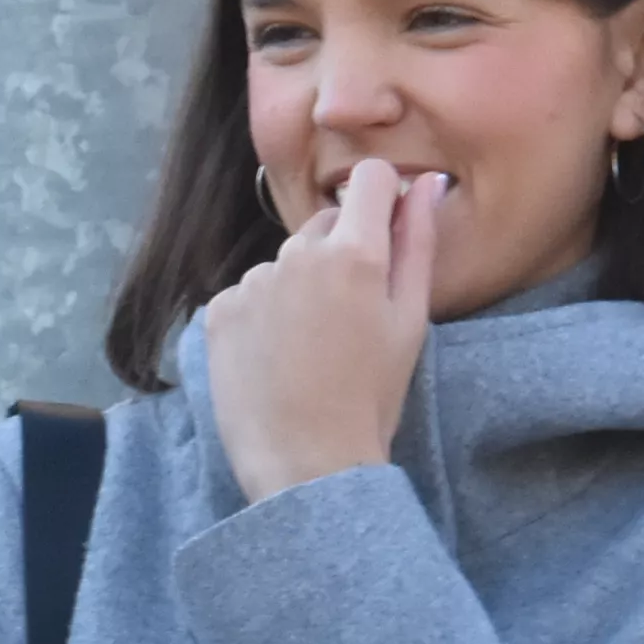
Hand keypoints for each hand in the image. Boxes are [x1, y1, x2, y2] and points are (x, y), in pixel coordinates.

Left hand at [202, 156, 445, 501]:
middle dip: (340, 254)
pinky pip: (247, 295)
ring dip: (298, 288)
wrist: (306, 464)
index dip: (380, 198)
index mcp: (355, 253)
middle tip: (349, 319)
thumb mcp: (410, 321)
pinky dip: (261, 316)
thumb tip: (425, 182)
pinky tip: (275, 359)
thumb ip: (417, 242)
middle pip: (324, 226)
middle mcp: (297, 255)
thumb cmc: (372, 398)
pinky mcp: (218, 311)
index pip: (367, 180)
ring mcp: (252, 282)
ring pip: (284, 264)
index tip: (384, 231)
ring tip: (309, 349)